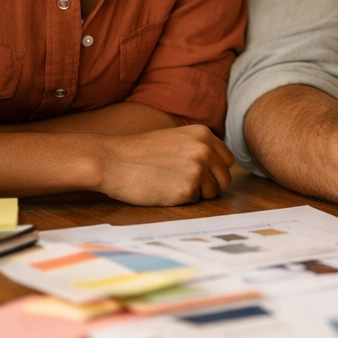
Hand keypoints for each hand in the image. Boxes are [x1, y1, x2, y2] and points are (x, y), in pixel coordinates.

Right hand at [94, 124, 235, 204]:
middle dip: (209, 184)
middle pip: (224, 178)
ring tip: (170, 185)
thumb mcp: (175, 138)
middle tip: (184, 184)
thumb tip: (217, 165)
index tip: (201, 175)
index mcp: (203, 135)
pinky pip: (194, 202)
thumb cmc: (137, 152)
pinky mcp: (187, 190)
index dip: (215, 170)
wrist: (111, 161)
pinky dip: (181, 200)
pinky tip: (162, 191)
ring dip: (195, 193)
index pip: (227, 160)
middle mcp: (205, 150)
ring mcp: (197, 170)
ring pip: (212, 192)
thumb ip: (197, 147)